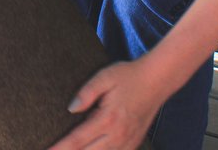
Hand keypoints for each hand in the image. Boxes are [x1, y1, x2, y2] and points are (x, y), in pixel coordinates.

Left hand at [48, 60, 164, 149]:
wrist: (157, 80)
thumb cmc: (129, 76)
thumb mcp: (105, 76)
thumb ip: (87, 92)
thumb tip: (71, 108)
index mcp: (107, 119)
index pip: (77, 140)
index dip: (60, 149)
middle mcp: (118, 135)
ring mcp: (127, 142)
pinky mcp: (133, 144)